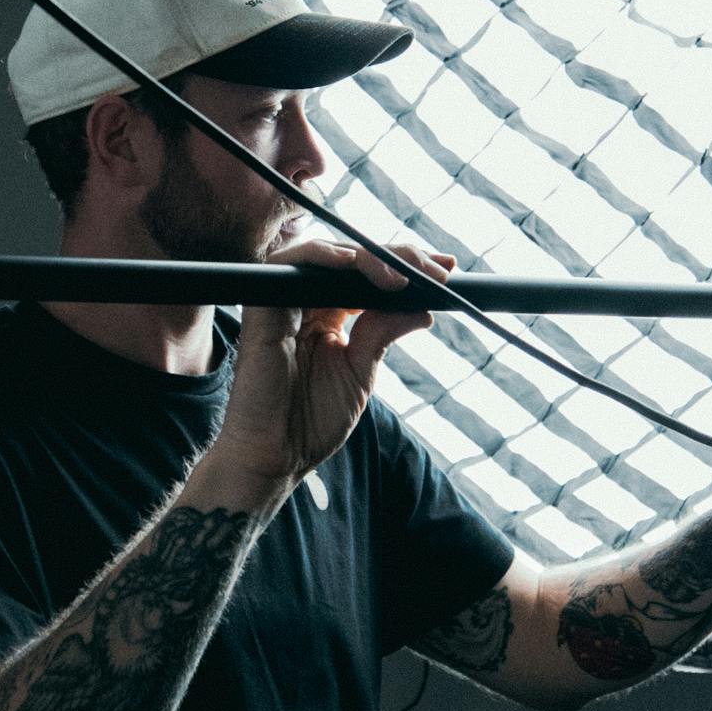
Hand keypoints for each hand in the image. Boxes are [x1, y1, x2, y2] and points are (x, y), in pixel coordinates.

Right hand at [206, 234, 454, 498]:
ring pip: (329, 254)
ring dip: (370, 257)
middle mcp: (307, 304)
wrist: (275, 456)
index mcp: (329, 318)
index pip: (369, 279)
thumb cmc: (312, 422)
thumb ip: (383, 334)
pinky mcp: (264, 306)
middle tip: (438, 269)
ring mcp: (285, 302)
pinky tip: (354, 264)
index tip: (447, 270)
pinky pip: (291, 262)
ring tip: (403, 277)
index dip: (406, 267)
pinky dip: (324, 256)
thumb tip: (423, 310)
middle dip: (400, 257)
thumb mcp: (360, 372)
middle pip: (354, 259)